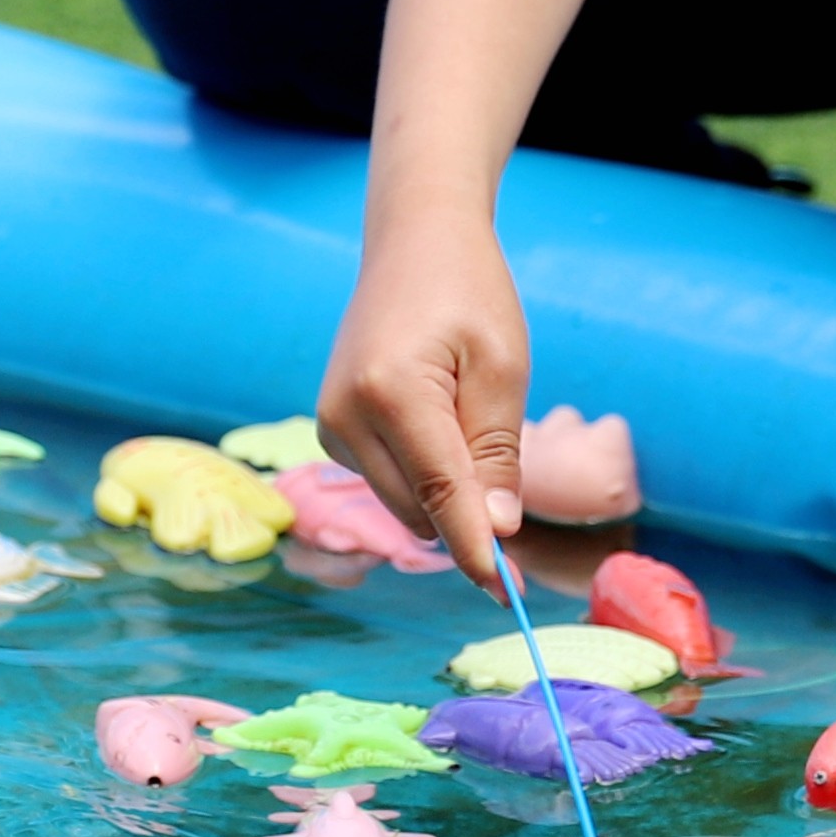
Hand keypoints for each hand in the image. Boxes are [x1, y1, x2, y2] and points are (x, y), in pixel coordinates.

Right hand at [318, 218, 532, 584]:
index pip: (440, 494)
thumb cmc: (468, 293)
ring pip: (403, 505)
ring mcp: (330, 424)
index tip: (505, 593)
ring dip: (445, 490)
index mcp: (392, 393)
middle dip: (468, 512)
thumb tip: (497, 530)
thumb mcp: (503, 368)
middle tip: (504, 456)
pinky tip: (436, 416)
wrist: (414, 243)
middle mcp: (346, 416)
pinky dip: (422, 473)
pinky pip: (388, 482)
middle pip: (420, 510)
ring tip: (464, 412)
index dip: (476, 548)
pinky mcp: (331, 429)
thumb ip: (497, 453)